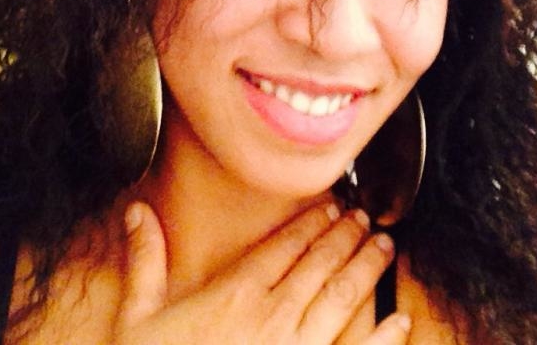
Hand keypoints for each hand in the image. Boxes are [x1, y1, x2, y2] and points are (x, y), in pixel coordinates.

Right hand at [112, 200, 411, 344]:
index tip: (331, 205)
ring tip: (384, 245)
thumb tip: (136, 211)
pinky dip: (382, 338)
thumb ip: (145, 261)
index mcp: (235, 294)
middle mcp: (272, 317)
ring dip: (365, 268)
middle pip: (318, 264)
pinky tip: (400, 321)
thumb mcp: (138, 318)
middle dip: (346, 235)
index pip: (284, 245)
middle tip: (366, 217)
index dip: (311, 221)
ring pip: (340, 298)